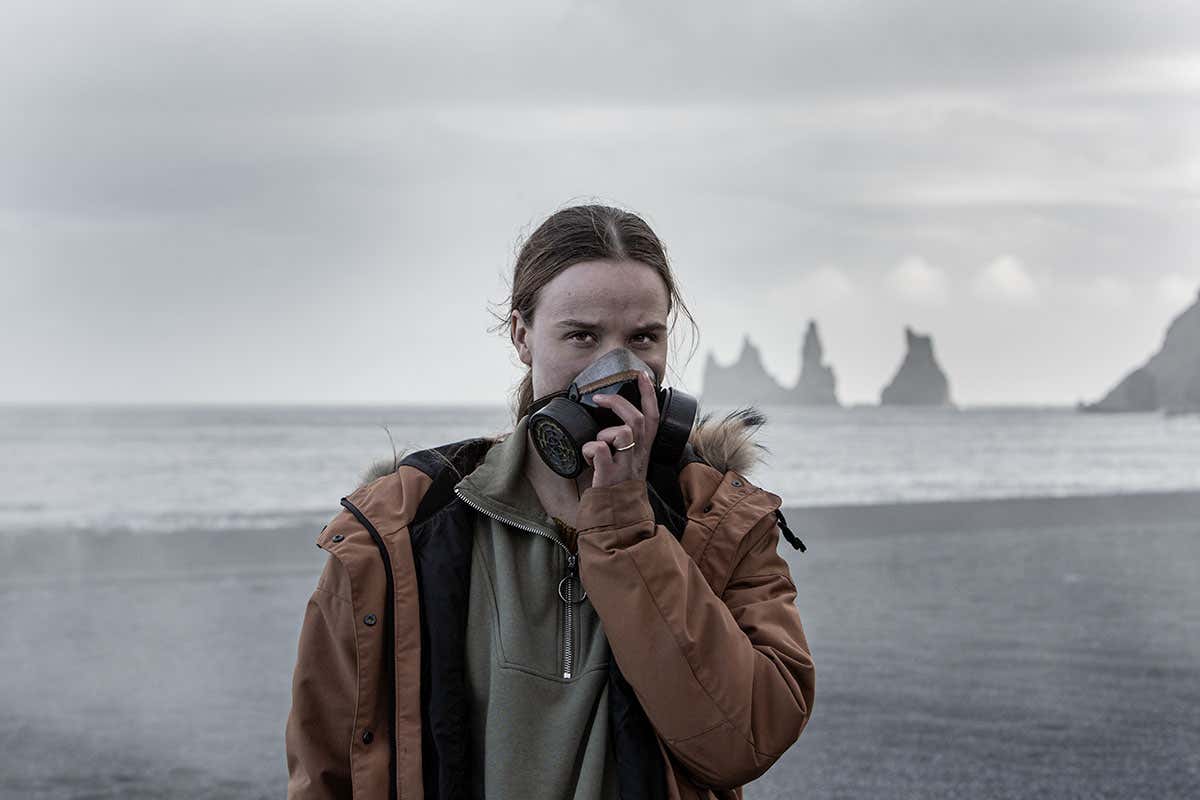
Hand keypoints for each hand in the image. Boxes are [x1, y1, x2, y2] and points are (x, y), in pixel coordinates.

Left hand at [581, 370, 660, 488]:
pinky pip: (599, 449)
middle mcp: (638, 456)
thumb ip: (622, 444)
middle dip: (618, 402)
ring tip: (597, 447)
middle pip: (637, 419)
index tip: (641, 374)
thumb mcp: (627, 462)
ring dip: (603, 434)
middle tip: (600, 397)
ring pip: (623, 432)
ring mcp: (625, 465)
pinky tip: (588, 460)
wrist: (616, 518)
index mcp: (643, 450)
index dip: (648, 394)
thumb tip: (603, 424)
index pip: (652, 416)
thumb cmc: (616, 488)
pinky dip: (589, 450)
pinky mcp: (610, 475)